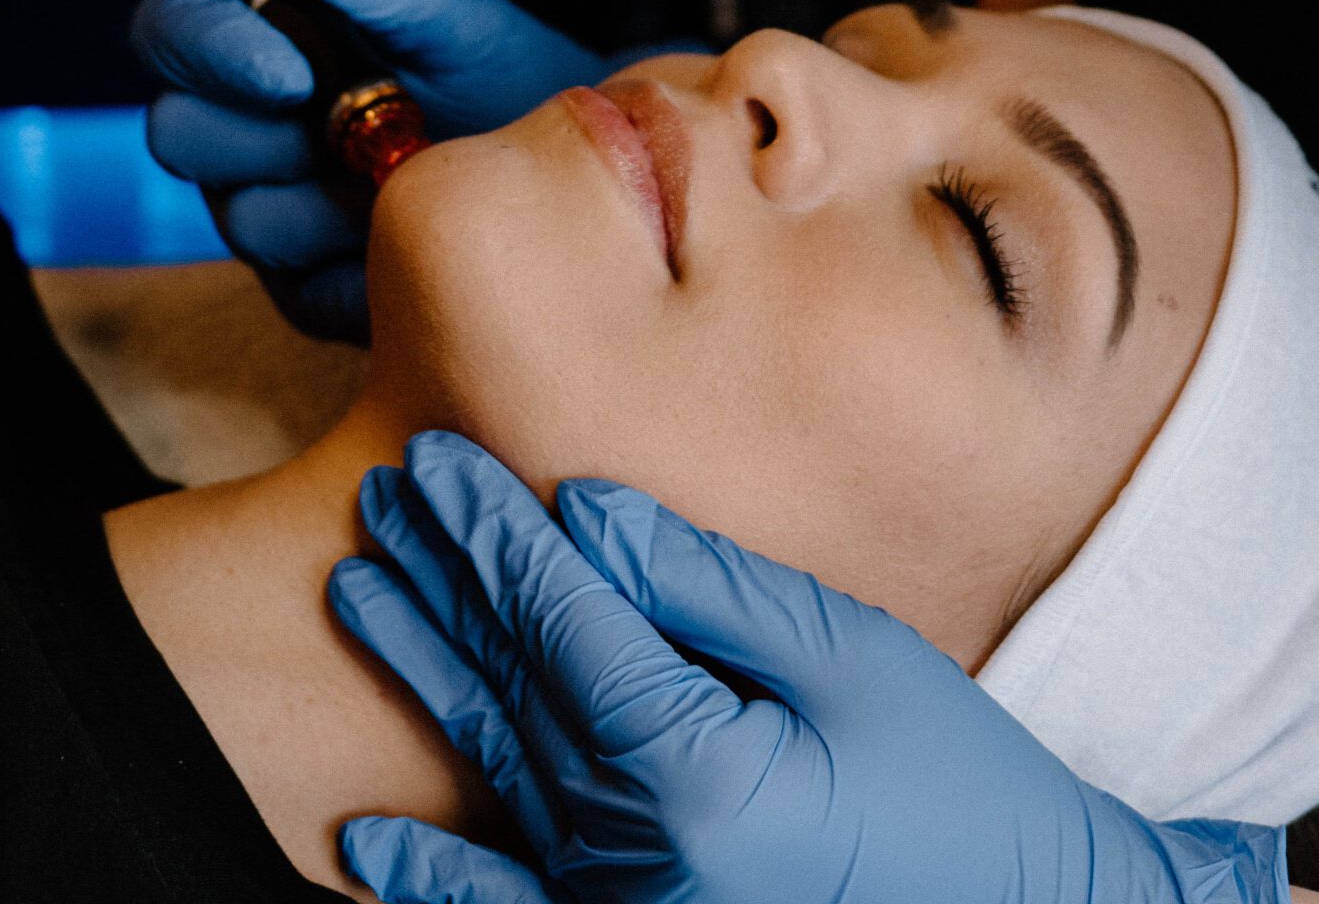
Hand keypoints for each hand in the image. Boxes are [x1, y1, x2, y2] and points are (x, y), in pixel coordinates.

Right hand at [133, 0, 680, 338]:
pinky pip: (295, 285)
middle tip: (339, 121)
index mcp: (268, 50)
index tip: (285, 64)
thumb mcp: (453, 16)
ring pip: (237, 212)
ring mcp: (275, 213)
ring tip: (400, 170)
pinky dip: (358, 256)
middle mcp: (253, 132)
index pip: (173, 30)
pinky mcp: (309, 289)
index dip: (204, 43)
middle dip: (251, 127)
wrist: (579, 171)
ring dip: (320, 193)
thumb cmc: (508, 79)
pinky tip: (407, 227)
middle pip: (177, 131)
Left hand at [329, 431, 1290, 903]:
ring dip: (426, 675)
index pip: (559, 621)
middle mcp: (638, 861)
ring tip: (360, 590)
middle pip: (509, 687)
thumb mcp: (849, 658)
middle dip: (441, 580)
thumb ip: (707, 584)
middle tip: (381, 495)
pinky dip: (433, 889)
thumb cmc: (958, 788)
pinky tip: (362, 846)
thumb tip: (586, 509)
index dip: (491, 531)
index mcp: (693, 776)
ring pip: (497, 774)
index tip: (431, 459)